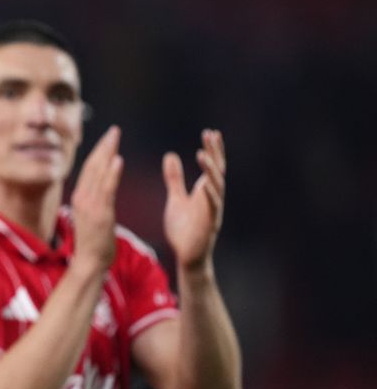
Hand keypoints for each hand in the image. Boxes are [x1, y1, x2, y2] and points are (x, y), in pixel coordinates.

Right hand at [69, 126, 122, 274]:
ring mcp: (90, 204)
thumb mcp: (91, 217)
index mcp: (81, 197)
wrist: (89, 263)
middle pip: (93, 165)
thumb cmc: (94, 243)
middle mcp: (83, 197)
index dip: (99, 152)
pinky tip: (118, 160)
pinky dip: (111, 174)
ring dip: (107, 153)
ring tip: (115, 137)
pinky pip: (107, 189)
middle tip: (114, 130)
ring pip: (98, 173)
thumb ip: (95, 202)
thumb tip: (101, 191)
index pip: (90, 168)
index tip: (108, 138)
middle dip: (104, 146)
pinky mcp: (100, 213)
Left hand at [162, 129, 225, 271]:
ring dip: (210, 170)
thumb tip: (170, 155)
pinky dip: (210, 195)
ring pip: (215, 186)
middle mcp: (213, 197)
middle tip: (210, 135)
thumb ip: (175, 179)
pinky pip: (212, 207)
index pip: (211, 166)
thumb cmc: (184, 229)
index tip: (210, 132)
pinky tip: (206, 184)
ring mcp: (213, 210)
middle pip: (216, 171)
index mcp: (205, 191)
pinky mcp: (210, 223)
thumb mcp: (175, 199)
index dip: (212, 149)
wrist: (188, 256)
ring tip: (202, 154)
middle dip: (214, 153)